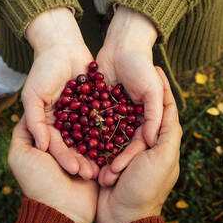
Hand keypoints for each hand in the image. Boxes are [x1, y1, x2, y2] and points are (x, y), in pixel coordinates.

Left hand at [8, 115, 98, 222]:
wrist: (63, 210)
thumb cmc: (38, 182)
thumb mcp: (20, 154)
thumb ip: (22, 131)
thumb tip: (28, 111)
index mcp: (40, 144)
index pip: (48, 125)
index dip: (53, 124)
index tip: (58, 124)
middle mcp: (57, 148)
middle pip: (69, 133)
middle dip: (67, 149)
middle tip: (68, 164)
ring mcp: (75, 156)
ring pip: (83, 143)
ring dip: (81, 158)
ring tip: (77, 172)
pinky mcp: (91, 163)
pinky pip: (96, 154)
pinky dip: (92, 163)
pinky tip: (90, 171)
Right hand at [22, 7, 97, 178]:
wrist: (62, 46)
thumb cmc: (43, 70)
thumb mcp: (33, 95)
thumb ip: (35, 121)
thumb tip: (40, 147)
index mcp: (49, 125)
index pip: (57, 147)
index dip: (65, 159)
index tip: (76, 171)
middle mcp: (66, 123)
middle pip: (75, 146)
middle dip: (84, 160)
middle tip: (95, 175)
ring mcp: (82, 115)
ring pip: (91, 137)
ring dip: (99, 151)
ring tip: (109, 165)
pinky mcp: (96, 105)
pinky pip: (104, 120)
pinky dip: (110, 131)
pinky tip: (121, 143)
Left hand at [96, 5, 162, 184]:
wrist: (122, 45)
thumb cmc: (143, 68)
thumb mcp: (153, 92)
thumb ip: (154, 115)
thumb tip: (152, 140)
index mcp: (143, 121)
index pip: (134, 146)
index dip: (125, 159)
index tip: (114, 172)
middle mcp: (125, 121)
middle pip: (115, 146)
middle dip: (105, 161)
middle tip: (95, 177)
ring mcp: (109, 114)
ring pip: (99, 137)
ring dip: (90, 152)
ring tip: (79, 167)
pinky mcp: (94, 105)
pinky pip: (86, 122)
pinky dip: (78, 132)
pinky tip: (68, 145)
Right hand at [96, 67, 181, 222]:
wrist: (122, 218)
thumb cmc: (146, 187)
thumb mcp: (163, 157)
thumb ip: (168, 132)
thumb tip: (170, 108)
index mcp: (163, 143)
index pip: (165, 109)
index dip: (162, 87)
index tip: (155, 67)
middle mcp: (147, 145)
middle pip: (140, 113)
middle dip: (133, 96)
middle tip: (126, 76)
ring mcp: (127, 151)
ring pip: (120, 123)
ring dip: (112, 113)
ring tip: (107, 89)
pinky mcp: (109, 157)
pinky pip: (105, 137)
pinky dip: (100, 127)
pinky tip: (92, 110)